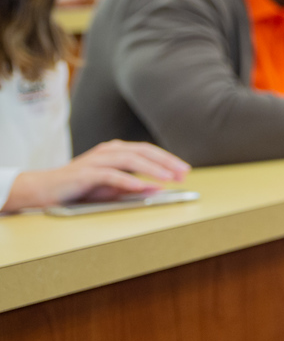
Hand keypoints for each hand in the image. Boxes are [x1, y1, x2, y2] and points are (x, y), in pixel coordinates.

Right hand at [6, 140, 189, 210]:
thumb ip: (133, 187)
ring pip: (129, 160)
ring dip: (152, 169)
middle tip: (183, 173)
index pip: (147, 151)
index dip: (168, 159)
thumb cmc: (78, 189)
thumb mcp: (110, 188)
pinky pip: (110, 175)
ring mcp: (95, 161)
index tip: (184, 171)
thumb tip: (157, 189)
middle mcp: (107, 152)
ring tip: (168, 178)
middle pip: (143, 151)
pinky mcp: (84, 174)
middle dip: (166, 162)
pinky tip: (141, 186)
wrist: (41, 189)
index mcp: (115, 151)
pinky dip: (128, 180)